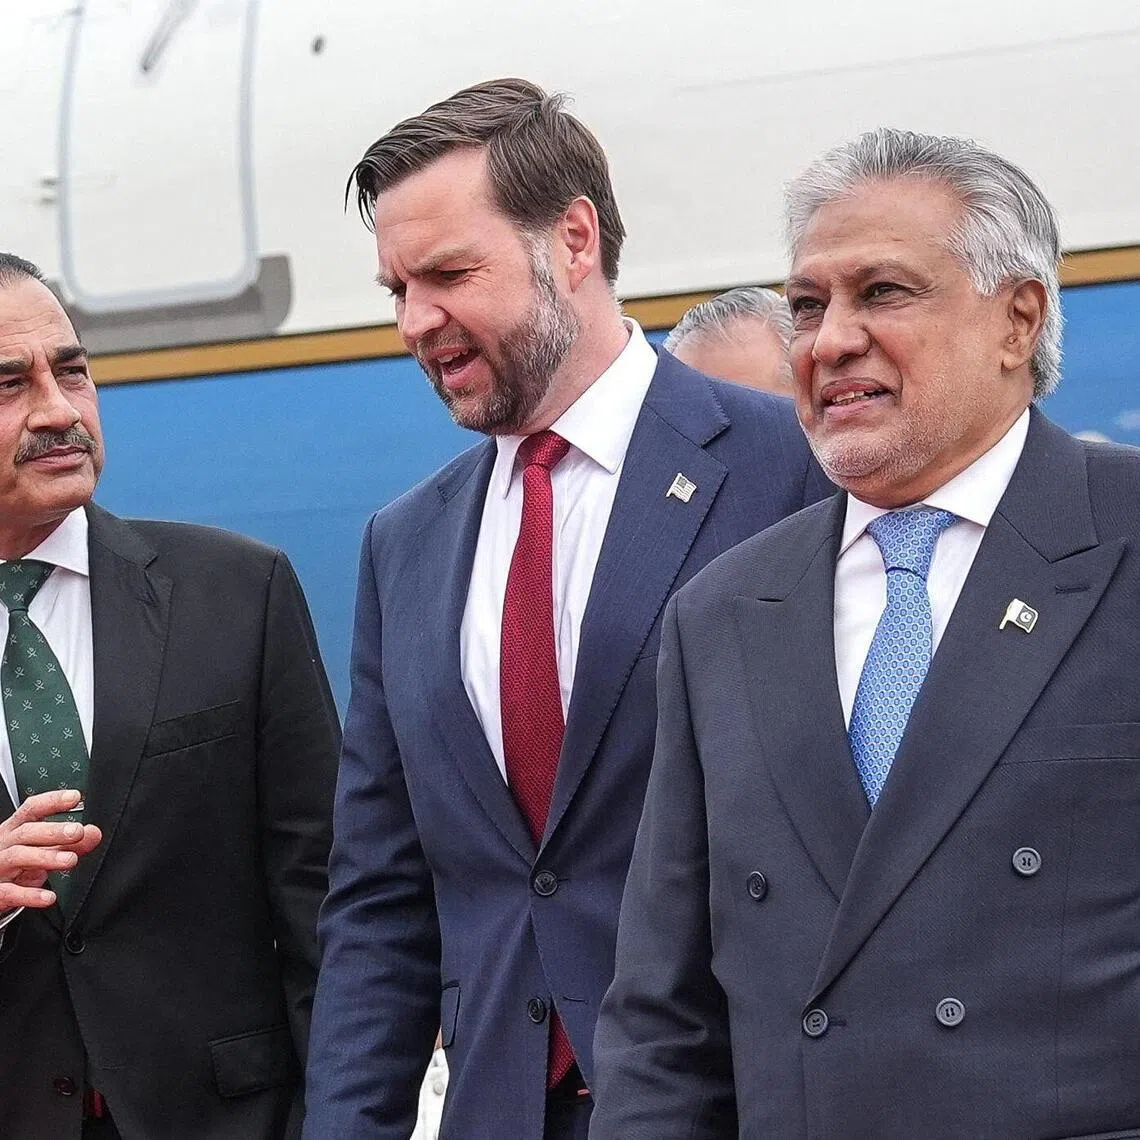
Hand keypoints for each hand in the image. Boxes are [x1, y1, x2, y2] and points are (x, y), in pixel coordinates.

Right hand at [0, 790, 101, 911]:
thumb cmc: (16, 866)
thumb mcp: (42, 851)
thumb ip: (69, 843)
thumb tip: (94, 833)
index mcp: (16, 830)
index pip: (32, 809)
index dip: (52, 801)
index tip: (75, 797)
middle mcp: (5, 844)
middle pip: (26, 832)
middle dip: (53, 831)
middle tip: (77, 832)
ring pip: (17, 857)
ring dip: (45, 857)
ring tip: (70, 860)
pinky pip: (9, 892)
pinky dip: (29, 895)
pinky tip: (49, 897)